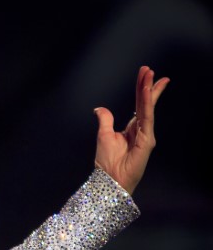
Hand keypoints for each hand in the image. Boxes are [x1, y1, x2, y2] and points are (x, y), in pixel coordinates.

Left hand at [93, 66, 169, 194]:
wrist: (110, 180)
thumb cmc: (107, 162)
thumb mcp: (103, 135)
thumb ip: (105, 120)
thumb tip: (100, 108)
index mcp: (132, 128)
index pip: (139, 104)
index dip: (142, 89)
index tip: (145, 74)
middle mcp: (141, 129)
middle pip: (146, 103)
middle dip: (148, 85)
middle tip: (149, 69)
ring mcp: (146, 134)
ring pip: (147, 108)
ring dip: (148, 90)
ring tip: (149, 75)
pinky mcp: (147, 140)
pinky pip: (147, 118)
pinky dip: (147, 104)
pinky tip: (147, 92)